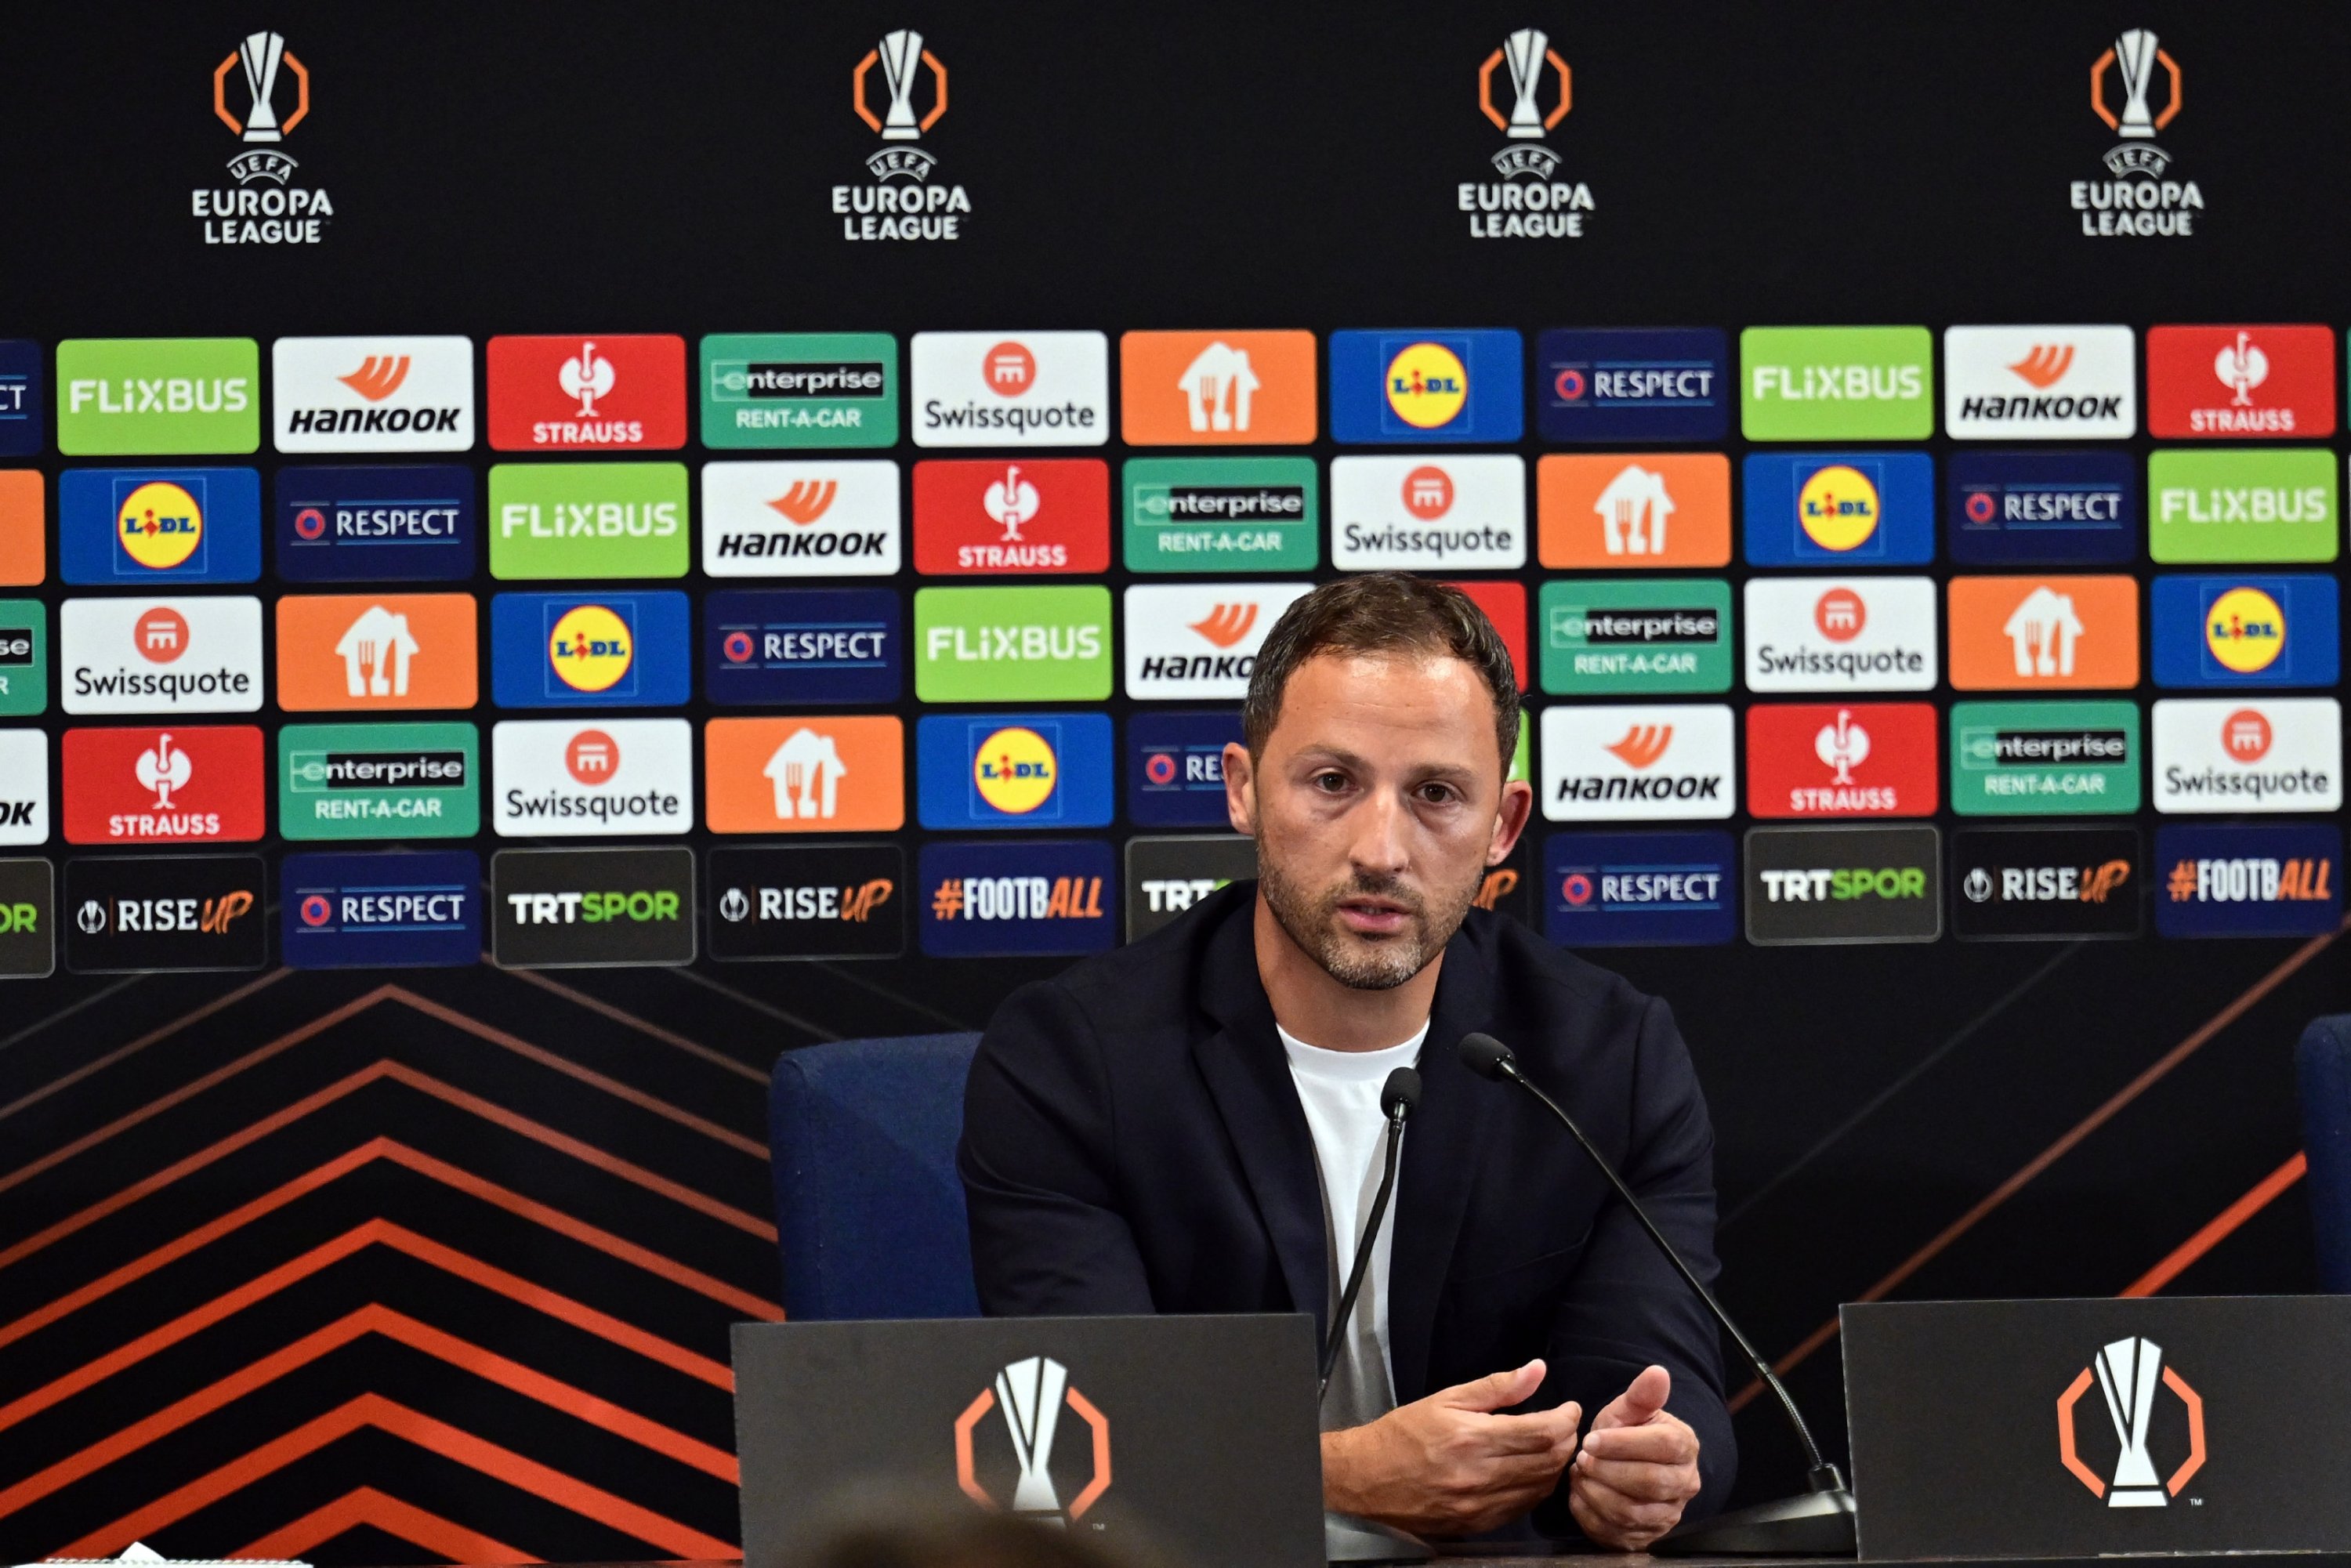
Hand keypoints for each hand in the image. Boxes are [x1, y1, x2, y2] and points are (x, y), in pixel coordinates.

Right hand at [1321, 1360, 1580, 1536]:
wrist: (1367, 1479)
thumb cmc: (1404, 1433)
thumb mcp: (1447, 1399)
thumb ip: (1497, 1387)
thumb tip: (1537, 1370)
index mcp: (1473, 1438)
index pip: (1541, 1432)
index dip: (1566, 1419)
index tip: (1570, 1409)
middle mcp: (1480, 1475)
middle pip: (1548, 1462)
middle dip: (1567, 1441)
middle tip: (1566, 1426)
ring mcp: (1480, 1505)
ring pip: (1540, 1487)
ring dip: (1555, 1466)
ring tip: (1552, 1447)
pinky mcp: (1478, 1524)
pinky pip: (1523, 1507)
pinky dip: (1536, 1488)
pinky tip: (1531, 1472)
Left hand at [1567, 1364, 1702, 1550]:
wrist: (1625, 1468)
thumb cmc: (1626, 1435)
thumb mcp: (1629, 1411)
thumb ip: (1641, 1395)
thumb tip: (1658, 1372)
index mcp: (1685, 1447)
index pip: (1663, 1447)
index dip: (1623, 1444)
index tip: (1590, 1439)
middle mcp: (1685, 1484)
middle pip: (1649, 1482)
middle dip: (1608, 1470)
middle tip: (1582, 1458)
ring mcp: (1668, 1515)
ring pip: (1631, 1511)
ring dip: (1596, 1492)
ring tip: (1580, 1474)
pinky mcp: (1646, 1538)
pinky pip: (1616, 1533)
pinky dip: (1590, 1513)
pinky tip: (1581, 1494)